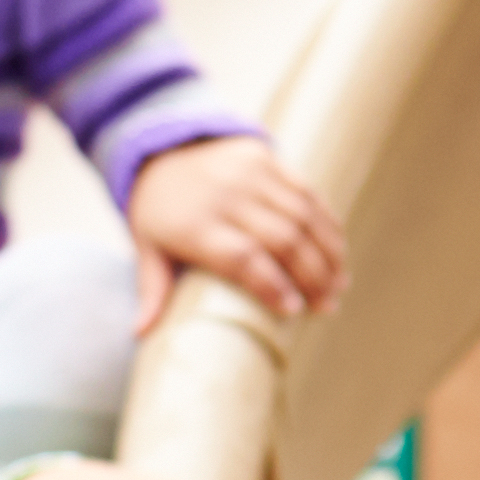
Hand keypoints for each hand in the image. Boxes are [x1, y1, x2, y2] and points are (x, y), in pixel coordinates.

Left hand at [124, 133, 347, 338]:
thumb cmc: (158, 212)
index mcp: (195, 225)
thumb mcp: (147, 247)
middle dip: (311, 276)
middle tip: (327, 307)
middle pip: (282, 239)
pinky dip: (327, 223)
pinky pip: (306, 192)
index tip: (294, 311)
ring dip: (327, 253)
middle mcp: (226, 196)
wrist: (161, 146)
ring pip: (302, 216)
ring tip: (339, 285)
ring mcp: (249, 173)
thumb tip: (140, 333)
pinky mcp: (266, 158)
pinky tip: (338, 251)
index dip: (272, 285)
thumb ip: (152, 288)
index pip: (243, 258)